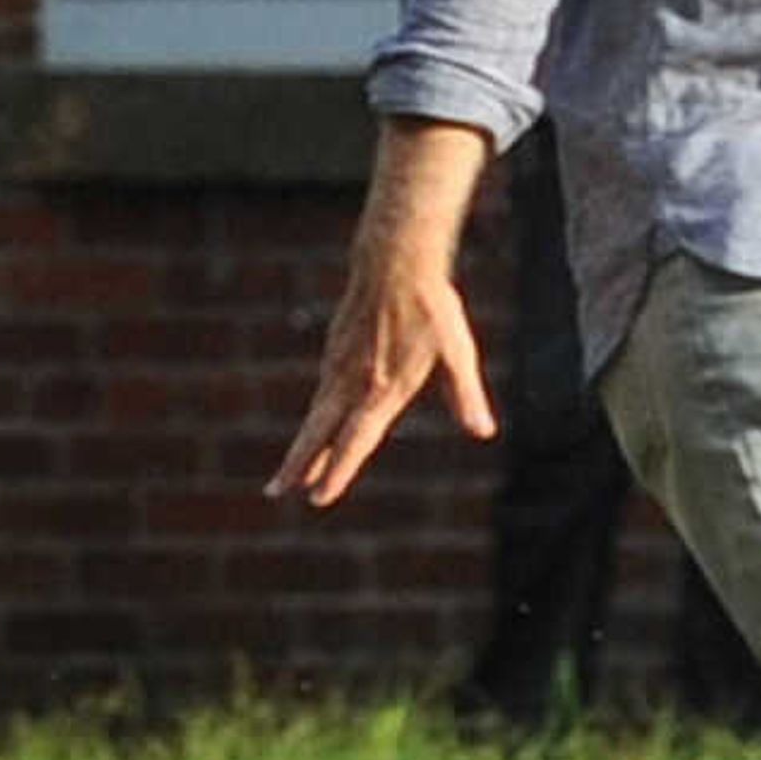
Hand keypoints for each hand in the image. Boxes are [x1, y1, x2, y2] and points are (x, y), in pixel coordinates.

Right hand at [267, 119, 496, 508]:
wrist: (394, 261)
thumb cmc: (433, 309)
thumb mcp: (458, 353)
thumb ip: (466, 396)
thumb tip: (484, 432)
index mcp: (384, 388)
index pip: (356, 439)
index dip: (338, 470)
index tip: (319, 498)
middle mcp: (354, 381)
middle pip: (319, 431)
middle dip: (298, 464)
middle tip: (276, 492)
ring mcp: (339, 364)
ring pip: (316, 413)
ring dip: (302, 444)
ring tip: (289, 474)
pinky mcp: (334, 348)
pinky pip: (322, 391)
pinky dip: (315, 416)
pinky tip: (316, 426)